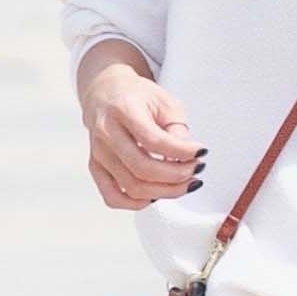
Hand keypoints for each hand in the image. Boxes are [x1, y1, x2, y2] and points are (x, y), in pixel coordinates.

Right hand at [82, 62, 206, 212]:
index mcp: (123, 110)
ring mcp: (98, 153)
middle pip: (142, 168)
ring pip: (131, 187)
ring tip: (183, 182)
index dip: (181, 151)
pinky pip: (113, 197)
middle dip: (176, 175)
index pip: (153, 140)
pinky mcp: (96, 167)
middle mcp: (106, 133)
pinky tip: (155, 194)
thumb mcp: (164, 101)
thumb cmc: (136, 96)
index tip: (200, 152)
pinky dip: (137, 203)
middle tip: (196, 170)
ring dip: (164, 191)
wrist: (105, 92)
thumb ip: (177, 128)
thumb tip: (186, 156)